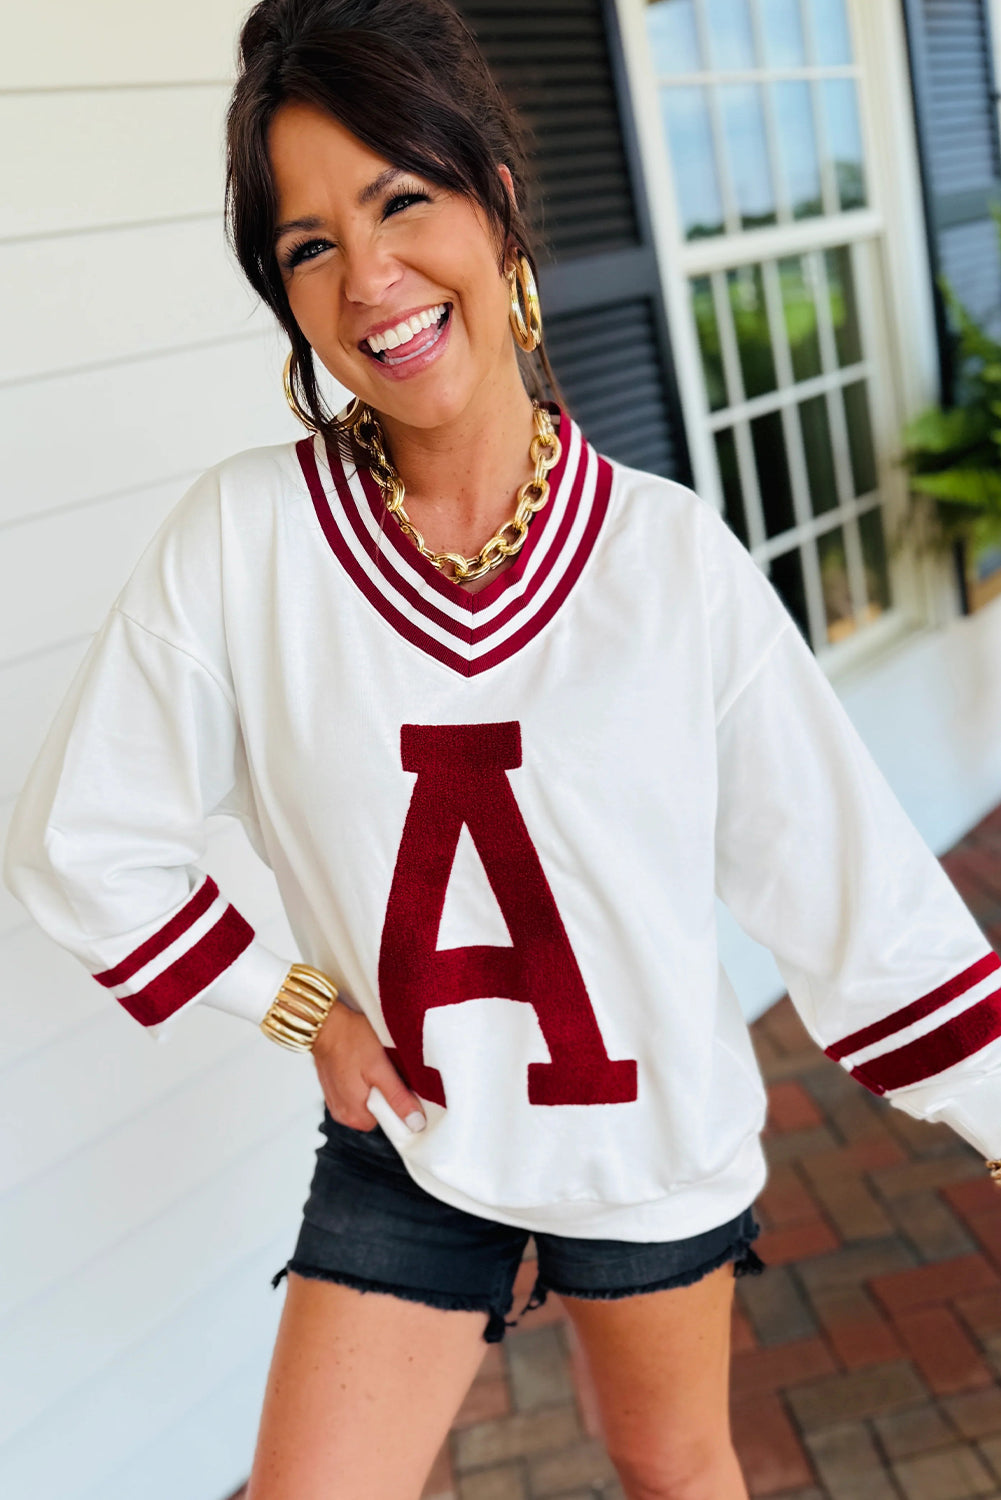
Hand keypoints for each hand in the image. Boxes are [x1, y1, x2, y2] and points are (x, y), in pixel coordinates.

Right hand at [311, 1001, 425, 1133]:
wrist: (325, 1021)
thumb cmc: (350, 1039)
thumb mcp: (380, 1067)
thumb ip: (397, 1097)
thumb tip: (415, 1123)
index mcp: (354, 1115)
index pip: (389, 1124)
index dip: (399, 1105)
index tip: (400, 1085)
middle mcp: (343, 1114)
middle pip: (379, 1113)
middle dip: (387, 1094)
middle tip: (385, 1071)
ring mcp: (337, 1102)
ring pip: (369, 1102)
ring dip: (376, 1086)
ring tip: (373, 1066)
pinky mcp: (335, 1090)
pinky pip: (358, 1093)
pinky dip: (364, 1081)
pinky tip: (363, 1064)